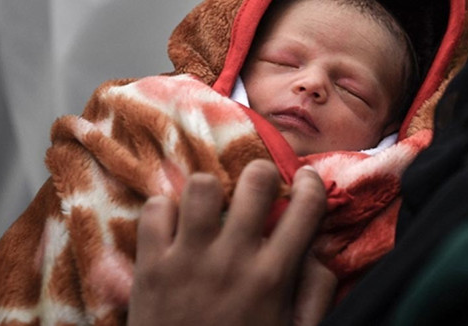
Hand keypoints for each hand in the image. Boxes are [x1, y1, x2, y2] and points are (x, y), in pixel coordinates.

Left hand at [128, 160, 334, 325]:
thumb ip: (316, 291)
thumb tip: (316, 250)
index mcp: (274, 275)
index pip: (307, 206)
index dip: (311, 184)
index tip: (305, 180)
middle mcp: (234, 258)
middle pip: (256, 180)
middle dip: (261, 176)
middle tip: (256, 189)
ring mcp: (189, 259)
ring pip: (202, 185)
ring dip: (209, 192)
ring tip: (209, 209)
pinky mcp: (151, 266)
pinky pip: (155, 210)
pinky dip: (164, 213)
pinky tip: (173, 229)